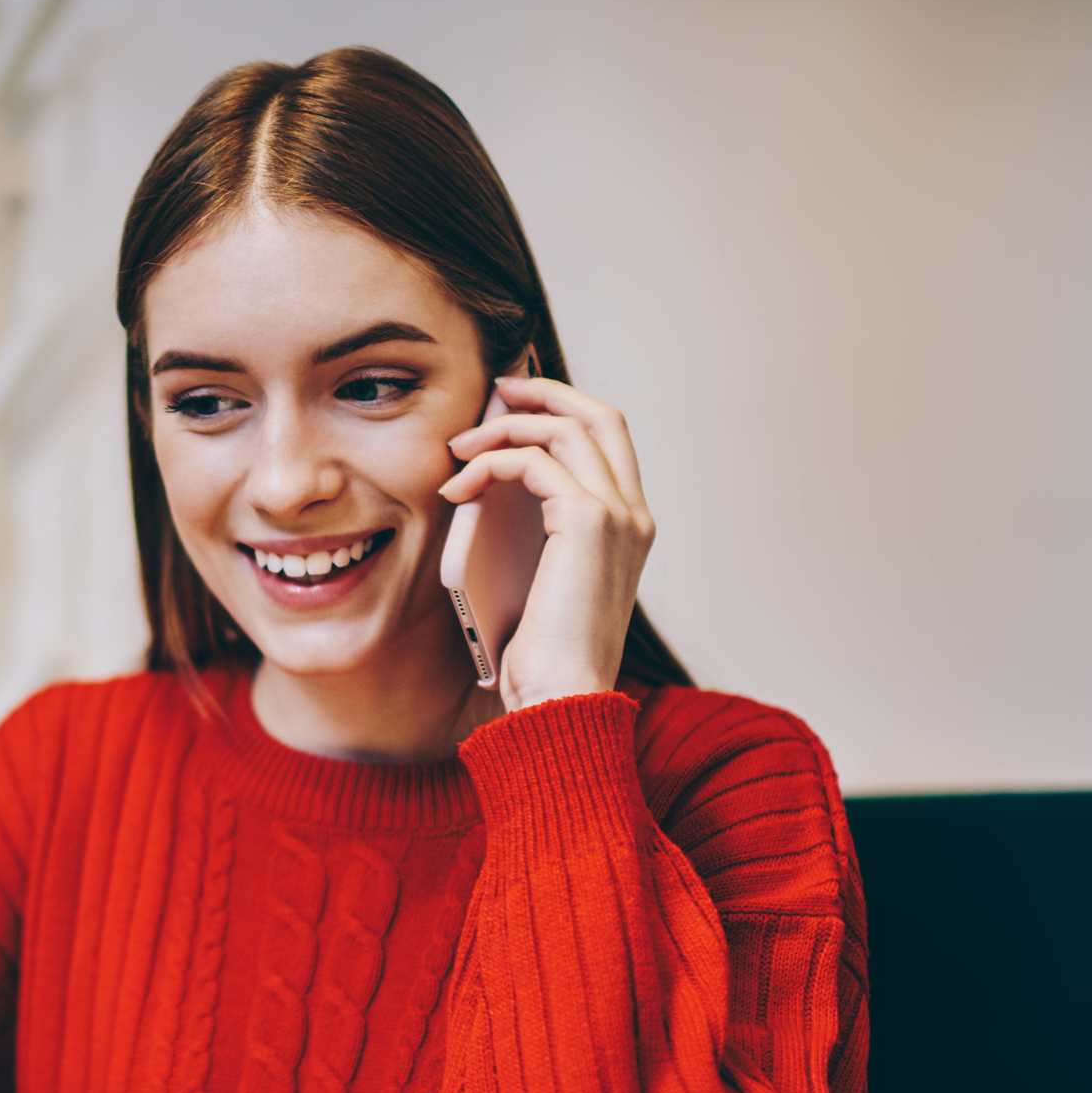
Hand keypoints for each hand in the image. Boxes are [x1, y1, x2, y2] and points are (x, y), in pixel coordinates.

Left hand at [439, 375, 655, 710]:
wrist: (562, 701)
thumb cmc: (543, 657)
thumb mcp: (537, 580)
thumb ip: (531, 533)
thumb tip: (484, 489)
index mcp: (629, 527)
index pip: (607, 440)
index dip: (563, 408)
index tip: (512, 403)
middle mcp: (633, 514)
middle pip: (599, 416)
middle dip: (544, 392)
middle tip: (494, 391)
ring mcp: (619, 515)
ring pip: (565, 429)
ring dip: (504, 429)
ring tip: (458, 449)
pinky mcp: (589, 523)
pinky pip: (534, 462)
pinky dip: (491, 463)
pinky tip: (459, 488)